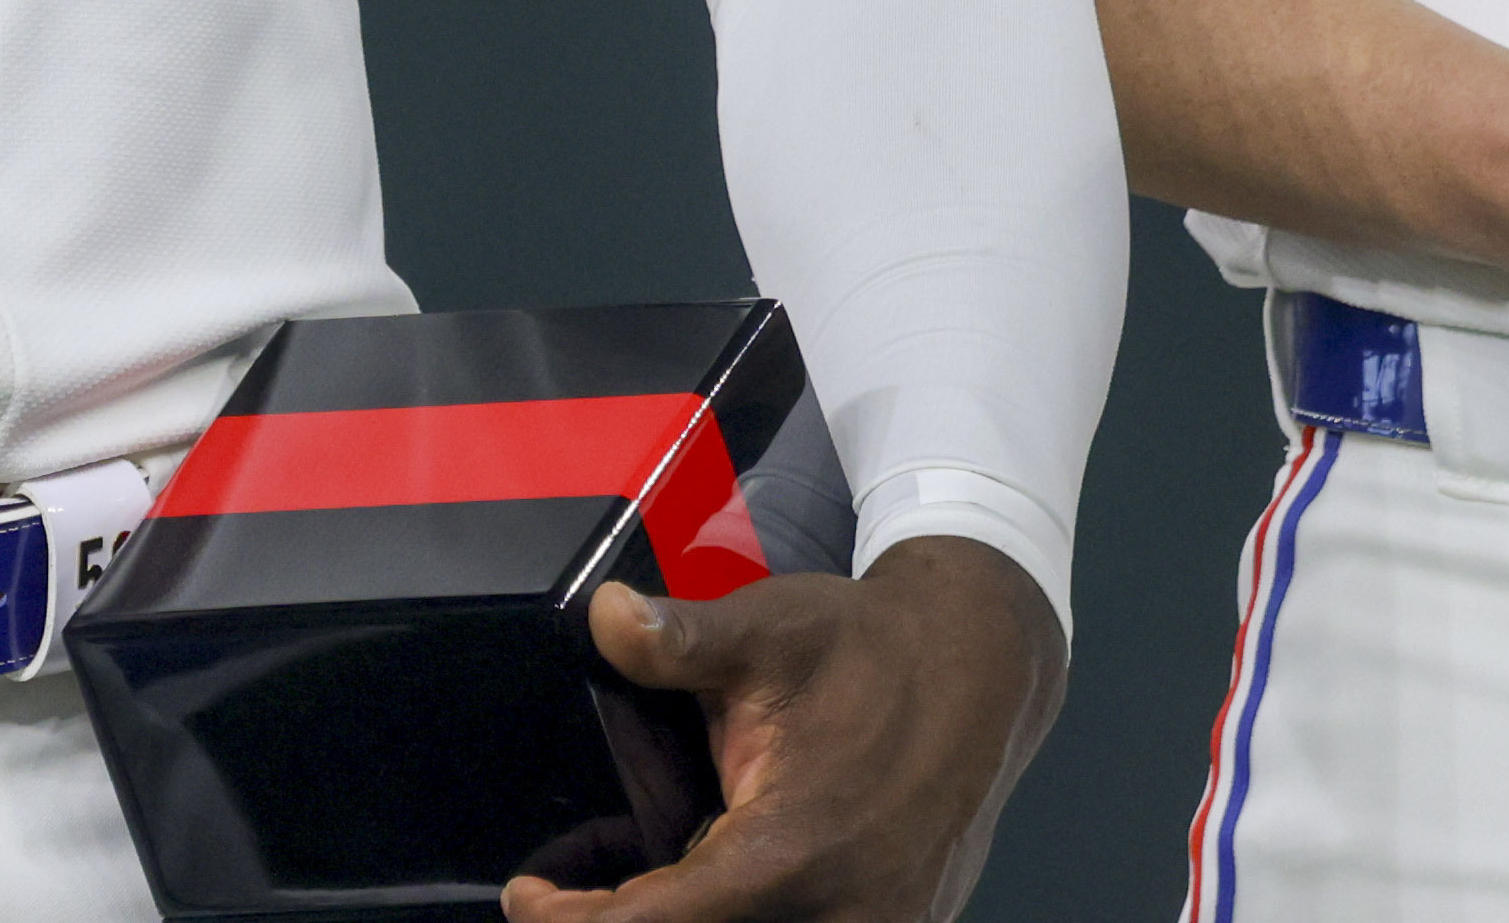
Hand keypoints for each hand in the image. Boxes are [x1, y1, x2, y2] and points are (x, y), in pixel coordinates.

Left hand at [507, 536, 1063, 922]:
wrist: (979, 670)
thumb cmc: (867, 650)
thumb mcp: (766, 630)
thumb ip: (676, 638)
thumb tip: (604, 616)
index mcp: (788, 855)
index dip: (574, 922)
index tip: (529, 895)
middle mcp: (838, 916)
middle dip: (620, 921)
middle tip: (573, 880)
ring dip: (680, 917)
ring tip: (631, 875)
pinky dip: (735, 915)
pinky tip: (698, 873)